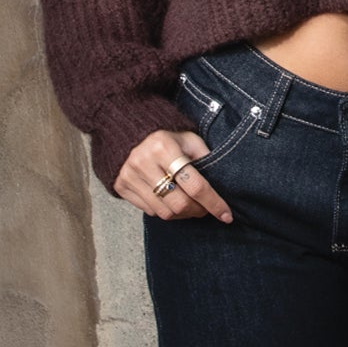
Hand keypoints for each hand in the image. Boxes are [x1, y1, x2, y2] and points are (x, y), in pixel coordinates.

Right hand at [116, 128, 233, 223]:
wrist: (128, 131)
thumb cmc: (165, 137)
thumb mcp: (188, 140)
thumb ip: (205, 159)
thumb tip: (222, 188)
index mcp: (164, 147)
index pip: (195, 185)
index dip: (214, 203)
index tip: (226, 215)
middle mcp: (144, 162)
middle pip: (180, 203)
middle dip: (198, 211)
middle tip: (205, 208)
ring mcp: (129, 176)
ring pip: (165, 212)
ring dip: (183, 214)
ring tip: (189, 205)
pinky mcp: (121, 186)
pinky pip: (149, 211)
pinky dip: (165, 210)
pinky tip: (170, 200)